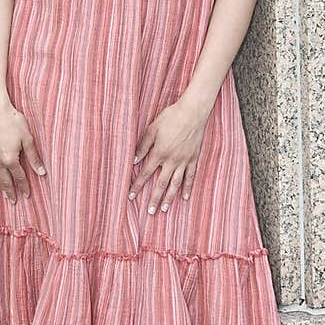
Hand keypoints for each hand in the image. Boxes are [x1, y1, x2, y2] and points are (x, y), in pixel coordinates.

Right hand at [0, 94, 45, 203]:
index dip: (24, 187)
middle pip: (5, 180)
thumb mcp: (27, 138)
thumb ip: (34, 156)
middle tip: (13, 202)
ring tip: (5, 192)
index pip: (19, 177)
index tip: (27, 196)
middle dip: (10, 192)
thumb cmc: (12, 120)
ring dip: (2, 184)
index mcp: (9, 159)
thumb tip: (41, 171)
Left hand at [129, 98, 206, 212]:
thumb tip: (133, 160)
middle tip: (151, 212)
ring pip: (176, 183)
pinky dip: (188, 187)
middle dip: (154, 198)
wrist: (193, 112)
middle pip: (161, 183)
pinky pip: (191, 176)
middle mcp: (172, 160)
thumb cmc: (171, 117)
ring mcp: (184, 161)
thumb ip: (143, 146)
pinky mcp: (193, 158)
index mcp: (159, 153)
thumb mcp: (152, 129)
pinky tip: (185, 197)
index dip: (137, 185)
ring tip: (165, 209)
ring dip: (170, 197)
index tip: (131, 196)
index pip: (145, 173)